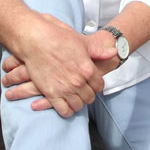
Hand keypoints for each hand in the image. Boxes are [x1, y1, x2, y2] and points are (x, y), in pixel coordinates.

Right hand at [1, 13, 115, 117]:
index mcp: (87, 69)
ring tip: (74, 98)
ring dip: (78, 103)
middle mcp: (78, 81)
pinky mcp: (51, 94)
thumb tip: (114, 53)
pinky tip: (65, 105)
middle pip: (90, 98)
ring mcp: (65, 89)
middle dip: (88, 95)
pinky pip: (64, 111)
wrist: (35, 40)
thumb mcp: (81, 42)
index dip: (97, 86)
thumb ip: (98, 50)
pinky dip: (67, 110)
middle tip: (83, 91)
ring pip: (78, 106)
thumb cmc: (58, 38)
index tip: (92, 85)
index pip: (99, 86)